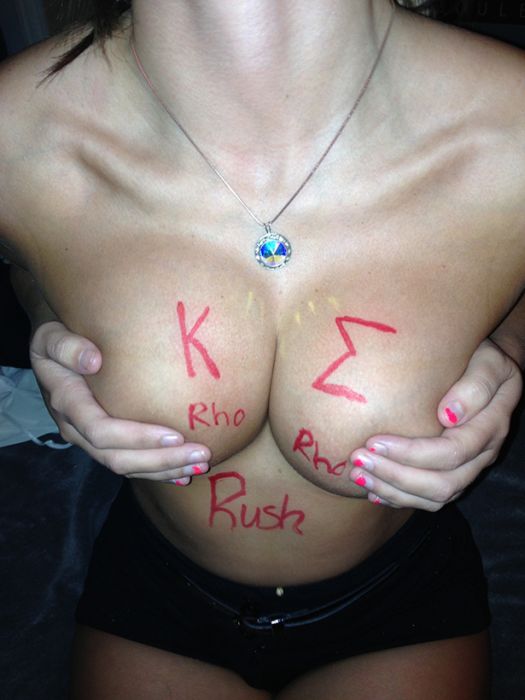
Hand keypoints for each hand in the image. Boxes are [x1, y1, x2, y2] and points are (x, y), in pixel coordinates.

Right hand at [30, 321, 210, 484]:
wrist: (53, 350)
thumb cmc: (58, 337)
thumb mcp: (51, 335)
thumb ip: (66, 347)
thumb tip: (93, 361)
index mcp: (67, 403)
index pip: (102, 430)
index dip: (138, 437)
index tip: (175, 435)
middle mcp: (76, 428)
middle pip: (118, 457)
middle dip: (161, 460)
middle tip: (202, 454)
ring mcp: (88, 439)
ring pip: (125, 466)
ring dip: (164, 469)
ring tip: (199, 465)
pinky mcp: (102, 442)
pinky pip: (129, 463)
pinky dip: (156, 471)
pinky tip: (183, 473)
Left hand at [349, 339, 522, 510]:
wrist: (486, 367)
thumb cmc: (480, 357)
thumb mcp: (488, 360)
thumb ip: (475, 386)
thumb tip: (448, 416)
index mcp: (491, 427)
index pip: (452, 452)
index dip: (412, 453)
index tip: (373, 441)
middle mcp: (483, 455)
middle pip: (443, 483)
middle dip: (396, 475)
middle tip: (358, 459)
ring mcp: (470, 468)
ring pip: (435, 498)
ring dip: (393, 491)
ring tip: (358, 475)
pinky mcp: (454, 473)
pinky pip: (430, 500)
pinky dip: (400, 498)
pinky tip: (372, 491)